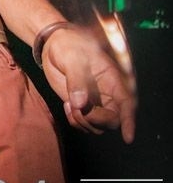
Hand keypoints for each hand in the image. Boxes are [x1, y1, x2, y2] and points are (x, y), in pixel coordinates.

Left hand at [41, 25, 136, 143]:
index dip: (129, 121)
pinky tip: (66, 106)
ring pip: (97, 125)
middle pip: (112, 120)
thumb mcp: (73, 58)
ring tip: (70, 105)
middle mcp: (106, 93)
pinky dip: (75, 121)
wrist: (53, 46)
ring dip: (83, 122)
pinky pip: (83, 123)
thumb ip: (77, 80)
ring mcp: (94, 101)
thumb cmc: (68, 45)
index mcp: (112, 79)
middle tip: (79, 110)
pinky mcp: (81, 106)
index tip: (127, 137)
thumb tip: (80, 103)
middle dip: (98, 121)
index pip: (126, 103)